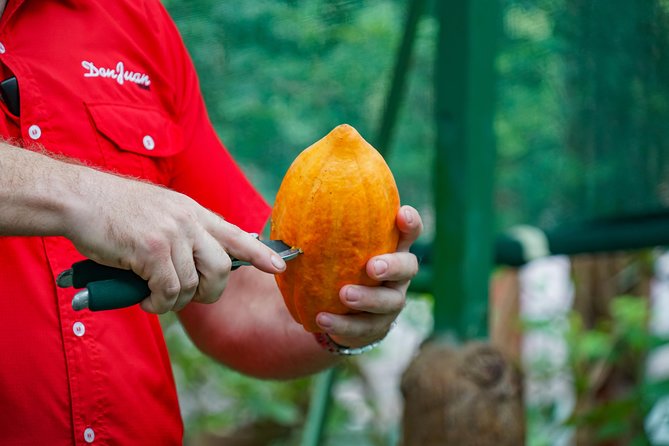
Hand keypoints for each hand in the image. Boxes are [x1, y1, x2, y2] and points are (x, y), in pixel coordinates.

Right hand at [64, 168, 284, 313]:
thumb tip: (201, 267)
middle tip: (188, 295)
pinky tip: (144, 298)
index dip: (259, 254)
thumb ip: (185, 234)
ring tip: (154, 296)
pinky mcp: (153, 250)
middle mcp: (189, 221)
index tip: (280, 267)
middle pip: (222, 269)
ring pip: (193, 285)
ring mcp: (173, 234)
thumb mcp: (161, 214)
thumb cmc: (116, 213)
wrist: (80, 199)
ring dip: (174, 300)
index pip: (236, 234)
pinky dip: (158, 303)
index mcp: (194, 213)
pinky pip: (169, 292)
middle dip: (210, 291)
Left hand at [314, 205, 421, 347]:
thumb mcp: (332, 248)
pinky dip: (343, 323)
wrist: (336, 310)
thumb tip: (291, 208)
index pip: (409, 231)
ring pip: (390, 301)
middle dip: (393, 266)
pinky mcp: (376, 326)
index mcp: (391, 248)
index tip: (401, 213)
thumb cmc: (335, 266)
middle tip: (372, 266)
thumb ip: (322, 230)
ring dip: (368, 298)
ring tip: (345, 295)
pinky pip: (363, 327)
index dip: (410, 223)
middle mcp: (398, 275)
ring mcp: (390, 302)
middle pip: (408, 267)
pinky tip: (322, 318)